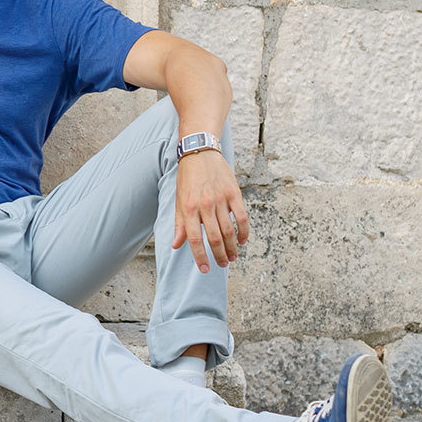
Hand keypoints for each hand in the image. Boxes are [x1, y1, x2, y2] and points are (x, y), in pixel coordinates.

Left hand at [170, 149, 247, 270]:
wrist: (200, 152)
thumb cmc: (187, 178)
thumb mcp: (178, 200)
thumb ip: (180, 224)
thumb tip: (177, 246)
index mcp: (188, 207)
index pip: (194, 238)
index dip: (200, 256)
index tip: (205, 269)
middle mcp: (204, 205)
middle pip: (214, 237)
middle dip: (219, 255)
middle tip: (222, 264)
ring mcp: (220, 199)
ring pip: (229, 230)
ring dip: (232, 247)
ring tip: (232, 257)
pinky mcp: (234, 193)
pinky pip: (242, 217)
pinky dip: (244, 231)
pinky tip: (242, 240)